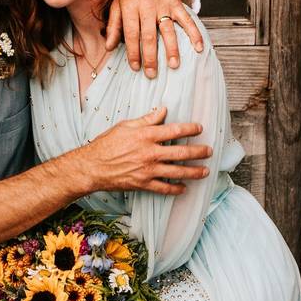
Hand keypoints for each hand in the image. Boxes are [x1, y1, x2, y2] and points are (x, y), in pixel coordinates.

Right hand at [78, 107, 211, 194]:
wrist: (92, 167)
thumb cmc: (106, 144)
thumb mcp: (125, 126)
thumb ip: (146, 120)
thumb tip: (162, 111)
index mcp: (146, 136)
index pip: (175, 130)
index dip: (190, 129)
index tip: (199, 128)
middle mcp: (150, 153)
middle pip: (181, 152)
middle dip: (198, 152)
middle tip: (209, 151)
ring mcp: (148, 170)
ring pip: (177, 172)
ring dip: (194, 172)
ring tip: (205, 171)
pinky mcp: (143, 184)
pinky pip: (164, 188)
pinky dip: (176, 189)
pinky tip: (184, 188)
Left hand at [105, 0, 203, 77]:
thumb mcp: (117, 4)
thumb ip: (113, 25)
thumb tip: (109, 46)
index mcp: (130, 7)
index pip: (131, 33)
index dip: (133, 51)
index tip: (135, 67)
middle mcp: (147, 6)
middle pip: (149, 35)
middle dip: (150, 56)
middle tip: (152, 73)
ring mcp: (163, 5)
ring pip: (168, 29)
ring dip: (172, 48)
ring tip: (174, 65)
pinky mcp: (176, 3)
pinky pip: (186, 19)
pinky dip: (194, 33)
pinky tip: (198, 47)